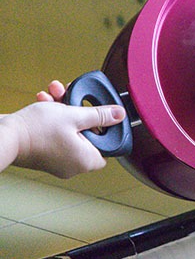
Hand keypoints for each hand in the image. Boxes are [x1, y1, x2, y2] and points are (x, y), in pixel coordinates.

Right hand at [0, 81, 125, 177]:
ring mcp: (57, 160)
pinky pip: (55, 134)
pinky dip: (52, 117)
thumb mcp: (73, 116)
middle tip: (72, 95)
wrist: (1, 136)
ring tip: (55, 93)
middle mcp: (73, 164)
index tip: (100, 113)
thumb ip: (99, 115)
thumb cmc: (35, 131)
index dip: (105, 128)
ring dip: (63, 108)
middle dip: (78, 109)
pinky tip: (44, 100)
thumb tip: (119, 115)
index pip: (108, 146)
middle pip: (86, 133)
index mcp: (85, 160)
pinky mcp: (43, 153)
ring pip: (69, 130)